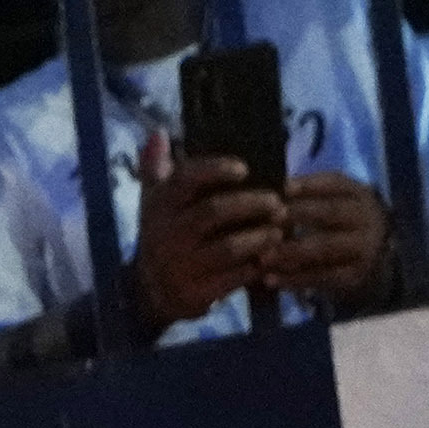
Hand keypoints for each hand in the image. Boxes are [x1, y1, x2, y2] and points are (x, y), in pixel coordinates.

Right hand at [126, 141, 286, 326]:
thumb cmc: (163, 234)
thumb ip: (156, 166)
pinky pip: (232, 280)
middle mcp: (168, 233)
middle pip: (213, 212)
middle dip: (249, 204)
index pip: (185, 180)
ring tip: (279, 231)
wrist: (149, 291)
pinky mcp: (196, 294)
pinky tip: (270, 259)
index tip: (244, 168)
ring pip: (227, 248)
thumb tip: (158, 133)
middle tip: (277, 202)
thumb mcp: (153, 200)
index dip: (215, 170)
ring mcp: (182, 265)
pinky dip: (254, 268)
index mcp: (160, 205)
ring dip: (258, 238)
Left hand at [266, 170, 391, 304]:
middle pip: (331, 212)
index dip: (311, 185)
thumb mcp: (339, 206)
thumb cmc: (344, 228)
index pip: (336, 184)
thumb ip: (311, 200)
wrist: (377, 265)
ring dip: (291, 250)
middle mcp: (365, 220)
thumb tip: (269, 199)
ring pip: (324, 247)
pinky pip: (322, 278)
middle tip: (273, 217)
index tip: (286, 187)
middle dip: (300, 213)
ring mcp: (363, 250)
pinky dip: (295, 279)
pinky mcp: (354, 277)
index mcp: (358, 196)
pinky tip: (272, 280)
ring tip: (264, 256)